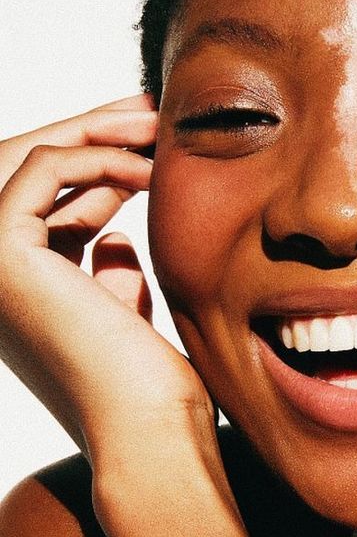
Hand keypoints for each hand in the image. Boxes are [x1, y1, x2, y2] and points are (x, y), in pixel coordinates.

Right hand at [0, 95, 214, 473]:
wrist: (149, 428)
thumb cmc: (148, 381)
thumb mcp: (123, 305)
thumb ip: (107, 267)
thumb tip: (113, 233)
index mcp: (16, 287)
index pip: (45, 200)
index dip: (98, 162)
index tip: (154, 141)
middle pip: (28, 169)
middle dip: (92, 131)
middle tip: (151, 108)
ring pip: (30, 158)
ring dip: (99, 133)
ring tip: (160, 125)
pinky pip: (42, 169)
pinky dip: (97, 157)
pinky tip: (150, 171)